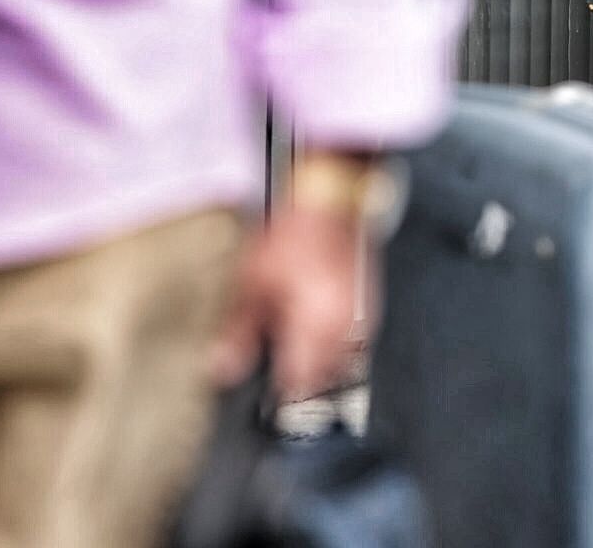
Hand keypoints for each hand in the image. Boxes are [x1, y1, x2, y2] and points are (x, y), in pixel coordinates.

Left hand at [211, 153, 375, 397]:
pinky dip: (330, 343)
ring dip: (316, 363)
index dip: (276, 392)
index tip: (259, 392)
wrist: (331, 200)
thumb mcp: (251, 282)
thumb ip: (238, 331)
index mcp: (318, 327)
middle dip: (297, 380)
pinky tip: (311, 330)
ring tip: (289, 349)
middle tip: (270, 371)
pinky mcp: (368, 305)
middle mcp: (347, 328)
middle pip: (323, 378)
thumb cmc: (294, 234)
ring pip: (340, 362)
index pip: (299, 383)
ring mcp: (363, 317)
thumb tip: (224, 369)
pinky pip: (351, 341)